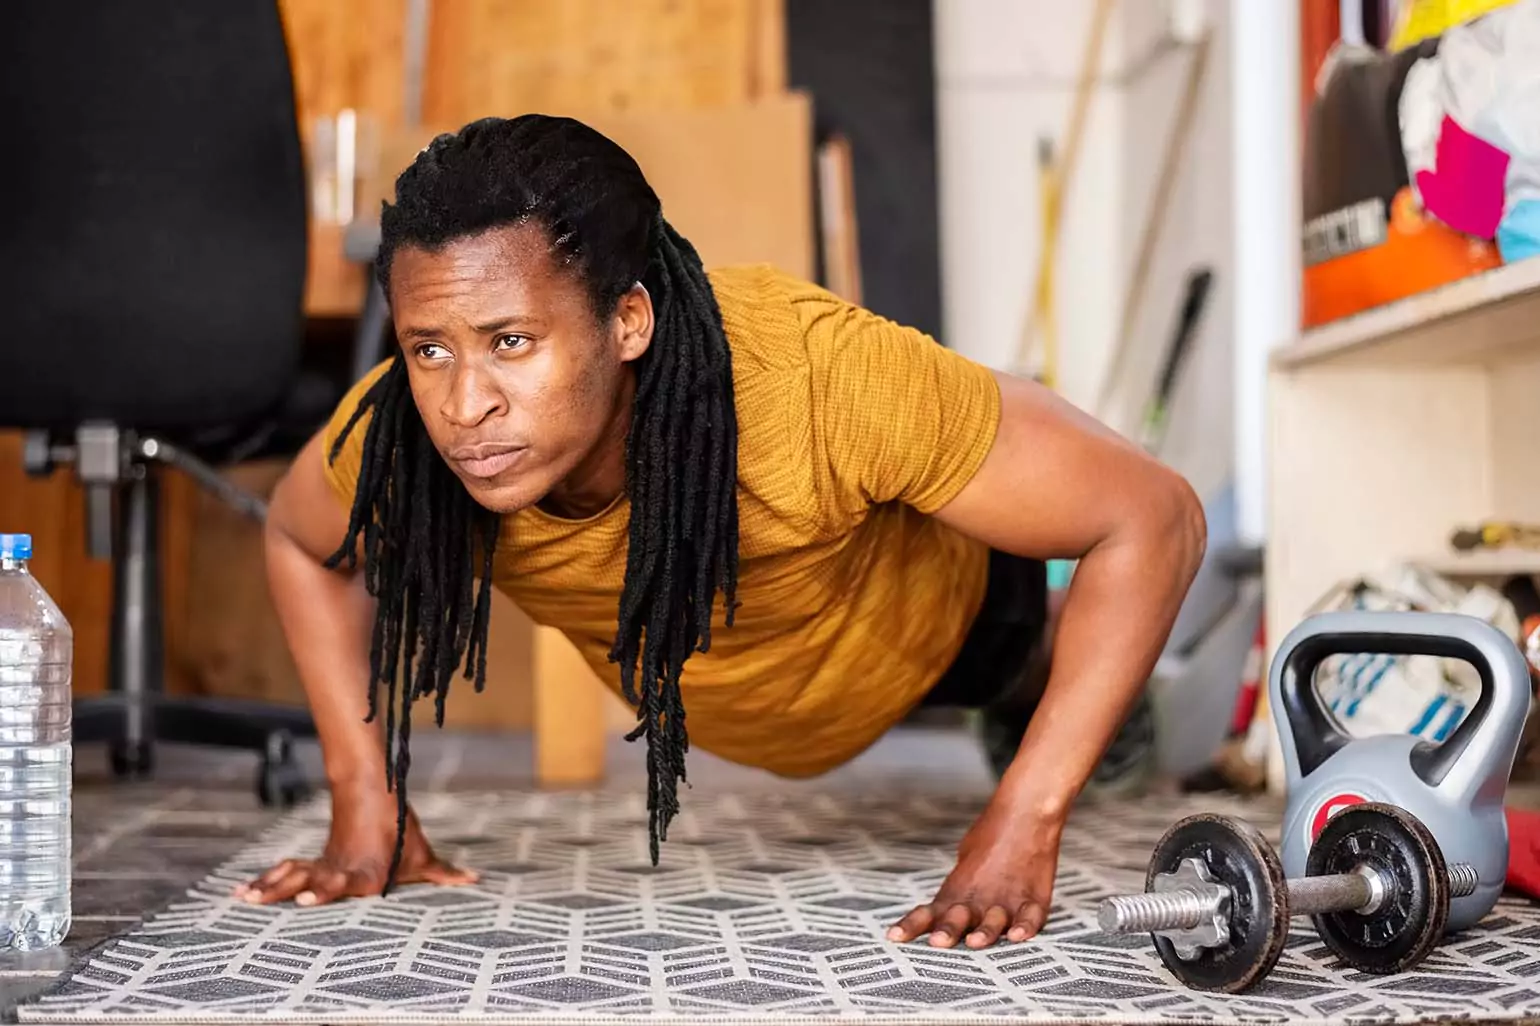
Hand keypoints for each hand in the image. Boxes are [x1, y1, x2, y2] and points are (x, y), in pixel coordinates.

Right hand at [232, 785, 476, 906]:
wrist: (372, 793)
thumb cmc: (400, 832)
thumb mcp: (423, 856)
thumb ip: (444, 873)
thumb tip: (477, 879)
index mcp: (367, 874)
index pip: (344, 884)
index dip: (325, 891)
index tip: (306, 898)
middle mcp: (342, 871)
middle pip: (313, 881)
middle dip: (291, 891)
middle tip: (270, 900)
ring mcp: (324, 865)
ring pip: (294, 876)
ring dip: (270, 887)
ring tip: (245, 898)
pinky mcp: (313, 862)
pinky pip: (286, 872)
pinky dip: (265, 880)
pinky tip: (242, 892)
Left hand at [886, 799, 1062, 948]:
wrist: (1025, 813)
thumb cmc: (992, 834)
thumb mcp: (964, 859)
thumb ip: (957, 889)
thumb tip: (945, 908)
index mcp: (958, 889)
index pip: (930, 912)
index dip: (911, 925)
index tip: (893, 937)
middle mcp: (979, 897)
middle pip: (959, 917)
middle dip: (948, 930)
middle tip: (938, 941)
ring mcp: (1007, 898)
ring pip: (994, 920)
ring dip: (985, 932)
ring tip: (975, 942)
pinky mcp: (1034, 898)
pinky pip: (1031, 916)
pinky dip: (1026, 927)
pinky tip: (1018, 936)